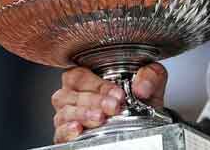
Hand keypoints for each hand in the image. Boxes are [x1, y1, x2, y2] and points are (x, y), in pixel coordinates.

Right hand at [50, 63, 168, 143]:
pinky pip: (59, 133)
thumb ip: (149, 76)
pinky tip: (78, 129)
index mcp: (86, 76)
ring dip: (82, 115)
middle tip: (112, 107)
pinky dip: (66, 131)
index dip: (98, 85)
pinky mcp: (67, 134)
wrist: (146, 121)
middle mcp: (72, 94)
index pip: (81, 76)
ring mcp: (68, 115)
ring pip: (64, 112)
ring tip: (100, 118)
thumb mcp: (149, 80)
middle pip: (70, 94)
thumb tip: (142, 87)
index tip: (118, 94)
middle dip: (93, 101)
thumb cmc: (139, 97)